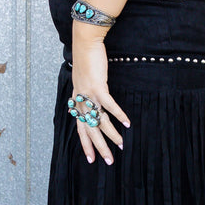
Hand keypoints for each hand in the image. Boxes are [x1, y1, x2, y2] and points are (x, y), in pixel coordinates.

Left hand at [70, 29, 129, 164]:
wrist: (85, 44)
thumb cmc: (86, 61)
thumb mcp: (83, 80)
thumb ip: (87, 93)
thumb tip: (92, 103)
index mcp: (77, 101)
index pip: (80, 128)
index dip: (85, 144)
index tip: (91, 159)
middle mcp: (81, 100)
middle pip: (90, 130)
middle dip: (99, 147)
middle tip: (108, 161)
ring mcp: (89, 94)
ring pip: (100, 121)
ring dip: (111, 134)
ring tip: (121, 145)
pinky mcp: (98, 86)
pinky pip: (109, 105)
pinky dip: (118, 115)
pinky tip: (127, 123)